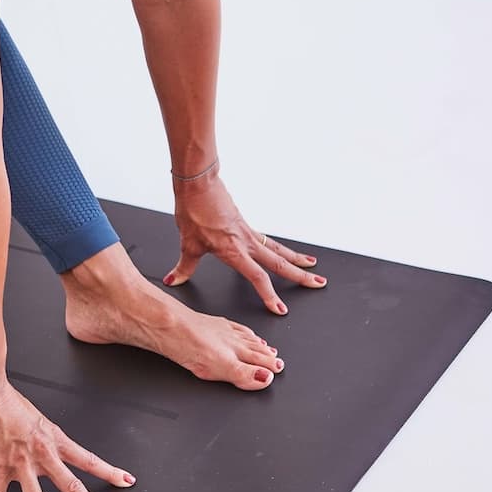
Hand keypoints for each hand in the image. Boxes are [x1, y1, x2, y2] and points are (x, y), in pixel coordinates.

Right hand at [0, 383, 135, 491]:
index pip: (89, 460)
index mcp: (54, 441)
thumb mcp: (37, 419)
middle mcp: (42, 454)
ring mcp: (21, 463)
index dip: (110, 472)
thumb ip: (42, 438)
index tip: (126, 481)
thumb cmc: (9, 402)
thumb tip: (42, 449)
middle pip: (71, 485)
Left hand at [164, 172, 325, 314]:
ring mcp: (248, 232)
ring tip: (312, 266)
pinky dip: (279, 248)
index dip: (269, 295)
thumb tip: (174, 279)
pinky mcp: (245, 224)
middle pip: (279, 262)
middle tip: (317, 283)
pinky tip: (283, 251)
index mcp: (234, 251)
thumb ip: (183, 266)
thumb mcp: (187, 243)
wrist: (199, 183)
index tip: (280, 308)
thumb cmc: (194, 210)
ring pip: (278, 250)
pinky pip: (268, 240)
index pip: (257, 278)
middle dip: (300, 275)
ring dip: (296, 259)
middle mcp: (246, 242)